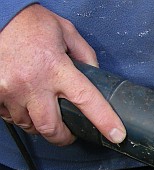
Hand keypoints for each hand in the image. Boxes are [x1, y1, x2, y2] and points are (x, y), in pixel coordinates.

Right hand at [0, 4, 125, 145]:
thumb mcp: (65, 31)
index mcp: (56, 67)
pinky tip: (25, 103)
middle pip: (52, 128)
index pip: (87, 100)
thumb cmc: (28, 22)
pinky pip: (10, 118)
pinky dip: (20, 116)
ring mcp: (11, 91)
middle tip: (69, 133)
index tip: (116, 134)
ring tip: (45, 111)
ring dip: (40, 124)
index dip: (104, 121)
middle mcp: (33, 83)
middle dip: (63, 137)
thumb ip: (84, 54)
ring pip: (30, 126)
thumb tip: (95, 75)